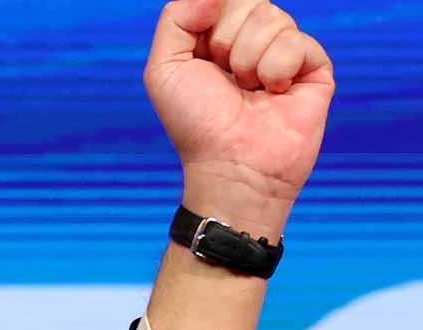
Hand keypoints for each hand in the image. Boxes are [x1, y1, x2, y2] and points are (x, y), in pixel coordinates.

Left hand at [144, 0, 334, 237]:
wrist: (232, 164)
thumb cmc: (197, 123)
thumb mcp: (164, 68)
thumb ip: (177, 18)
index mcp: (217, 36)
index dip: (210, 18)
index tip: (204, 54)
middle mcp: (252, 40)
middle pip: (248, 1)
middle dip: (227, 40)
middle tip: (225, 77)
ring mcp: (285, 51)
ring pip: (272, 17)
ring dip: (249, 60)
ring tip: (248, 90)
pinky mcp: (314, 66)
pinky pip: (297, 41)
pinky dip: (277, 70)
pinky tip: (274, 94)